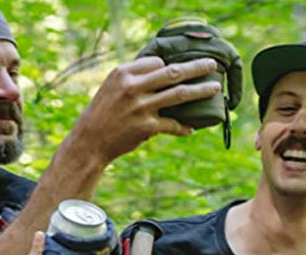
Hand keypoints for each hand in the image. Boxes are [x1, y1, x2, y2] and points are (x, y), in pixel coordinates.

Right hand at [75, 56, 220, 163]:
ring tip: (215, 88)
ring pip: (179, 95)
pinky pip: (172, 125)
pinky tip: (191, 129)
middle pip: (173, 72)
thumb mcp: (112, 87)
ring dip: (200, 91)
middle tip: (212, 65)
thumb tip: (162, 73)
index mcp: (124, 73)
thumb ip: (135, 79)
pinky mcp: (147, 127)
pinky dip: (183, 127)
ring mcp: (141, 107)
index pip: (156, 62)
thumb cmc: (103, 114)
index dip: (168, 66)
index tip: (177, 71)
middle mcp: (133, 87)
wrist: (90, 141)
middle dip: (196, 68)